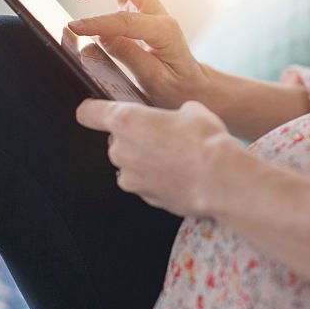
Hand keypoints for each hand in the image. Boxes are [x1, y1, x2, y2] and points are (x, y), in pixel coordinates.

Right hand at [68, 0, 210, 108]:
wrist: (190, 84)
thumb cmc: (175, 86)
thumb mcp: (155, 81)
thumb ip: (129, 57)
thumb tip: (103, 36)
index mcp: (165, 31)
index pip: (126, 20)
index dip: (98, 22)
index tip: (75, 28)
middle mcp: (159, 14)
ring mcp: (151, 9)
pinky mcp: (142, 10)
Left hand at [75, 98, 238, 217]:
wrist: (220, 180)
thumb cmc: (205, 142)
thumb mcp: (192, 110)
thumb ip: (173, 113)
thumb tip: (180, 118)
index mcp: (125, 121)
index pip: (88, 113)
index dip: (93, 110)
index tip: (97, 111)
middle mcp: (121, 151)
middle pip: (116, 141)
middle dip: (135, 138)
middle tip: (163, 136)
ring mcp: (131, 178)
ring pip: (131, 164)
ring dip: (146, 161)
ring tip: (177, 158)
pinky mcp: (145, 198)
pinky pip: (146, 184)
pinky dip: (158, 180)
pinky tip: (182, 175)